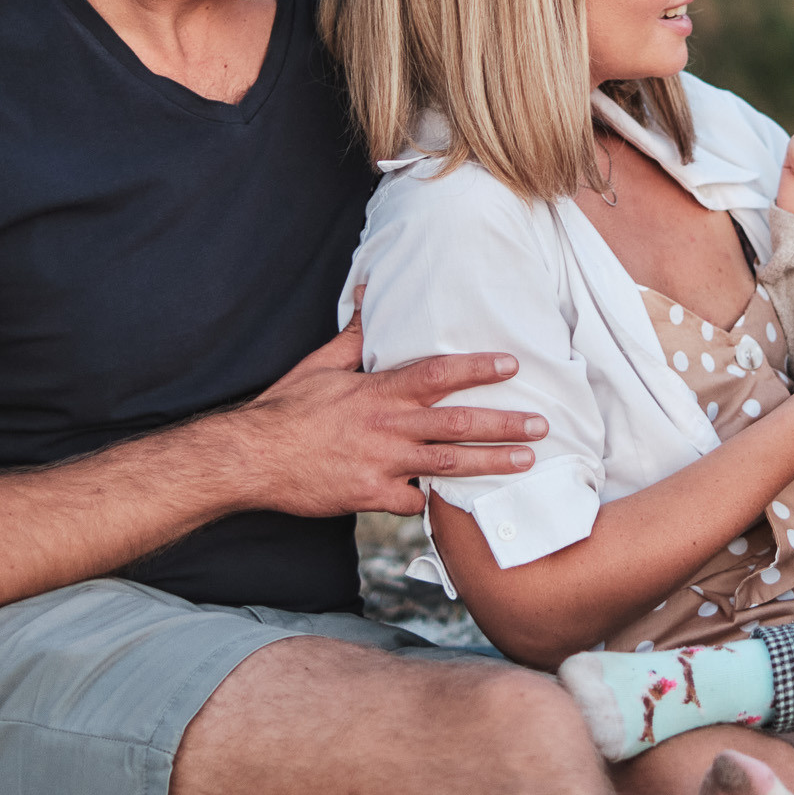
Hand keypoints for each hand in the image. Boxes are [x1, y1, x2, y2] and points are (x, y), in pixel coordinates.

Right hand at [223, 316, 549, 518]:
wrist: (251, 459)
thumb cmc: (285, 409)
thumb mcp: (320, 365)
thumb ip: (354, 335)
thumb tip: (366, 292)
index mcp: (379, 392)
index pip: (439, 374)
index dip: (478, 368)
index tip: (511, 364)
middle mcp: (388, 427)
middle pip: (458, 424)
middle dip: (505, 425)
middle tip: (541, 425)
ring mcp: (382, 465)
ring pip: (449, 466)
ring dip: (492, 464)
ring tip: (526, 463)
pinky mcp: (370, 497)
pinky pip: (413, 502)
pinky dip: (431, 500)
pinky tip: (450, 501)